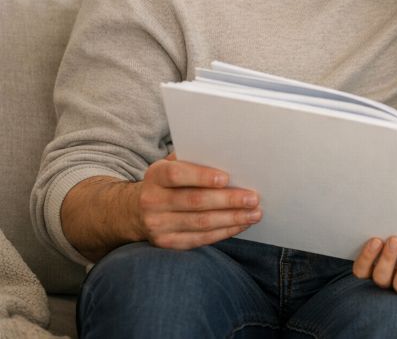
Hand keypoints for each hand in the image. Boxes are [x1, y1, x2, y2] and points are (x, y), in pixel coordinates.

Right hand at [134, 153, 260, 249]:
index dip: (202, 176)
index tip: (226, 178)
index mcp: (155, 176)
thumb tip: (229, 157)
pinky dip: (224, 231)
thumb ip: (194, 160)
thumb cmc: (168, 182)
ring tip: (254, 213)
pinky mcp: (168, 243)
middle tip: (253, 198)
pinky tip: (241, 224)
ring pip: (201, 223)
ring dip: (232, 218)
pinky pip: (201, 239)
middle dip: (228, 200)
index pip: (177, 175)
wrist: (138, 211)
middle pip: (194, 201)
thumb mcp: (172, 165)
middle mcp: (153, 201)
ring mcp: (158, 225)